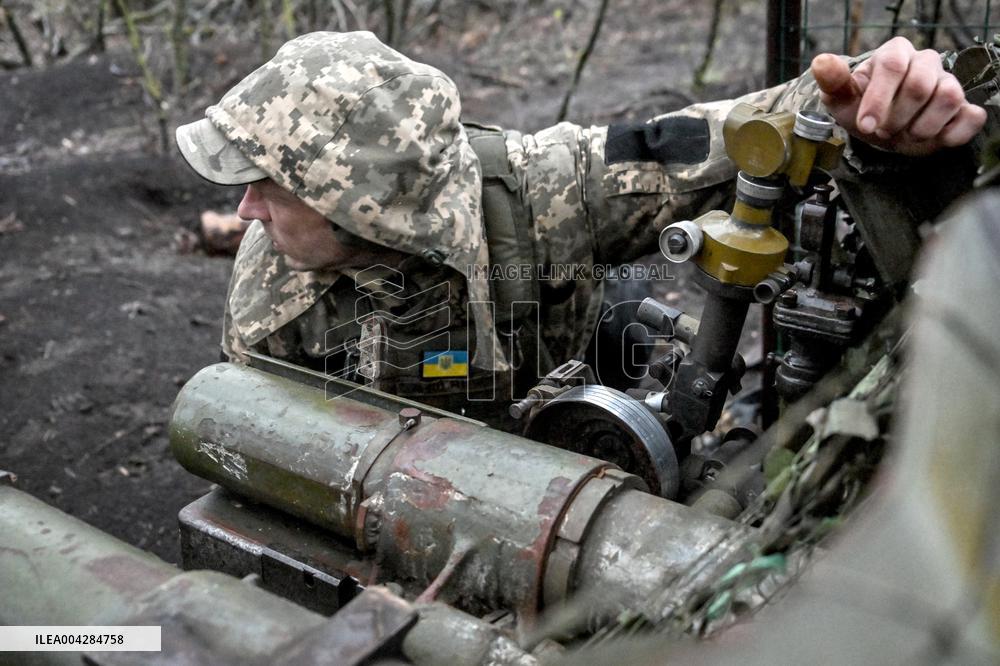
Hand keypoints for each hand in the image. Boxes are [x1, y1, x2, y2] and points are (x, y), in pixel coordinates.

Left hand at [810, 36, 985, 155]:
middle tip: (884, 130)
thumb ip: (833, 81)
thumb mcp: (841, 99)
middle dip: (897, 117)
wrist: (883, 132)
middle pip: (920, 85)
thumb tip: (821, 62)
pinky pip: (970, 117)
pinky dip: (951, 134)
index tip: (866, 125)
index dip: (879, 99)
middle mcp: (925, 62)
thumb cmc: (862, 111)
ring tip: (907, 134)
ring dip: (922, 127)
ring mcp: (948, 82)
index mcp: (894, 53)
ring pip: (948, 97)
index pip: (893, 65)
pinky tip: (933, 139)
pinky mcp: (964, 106)